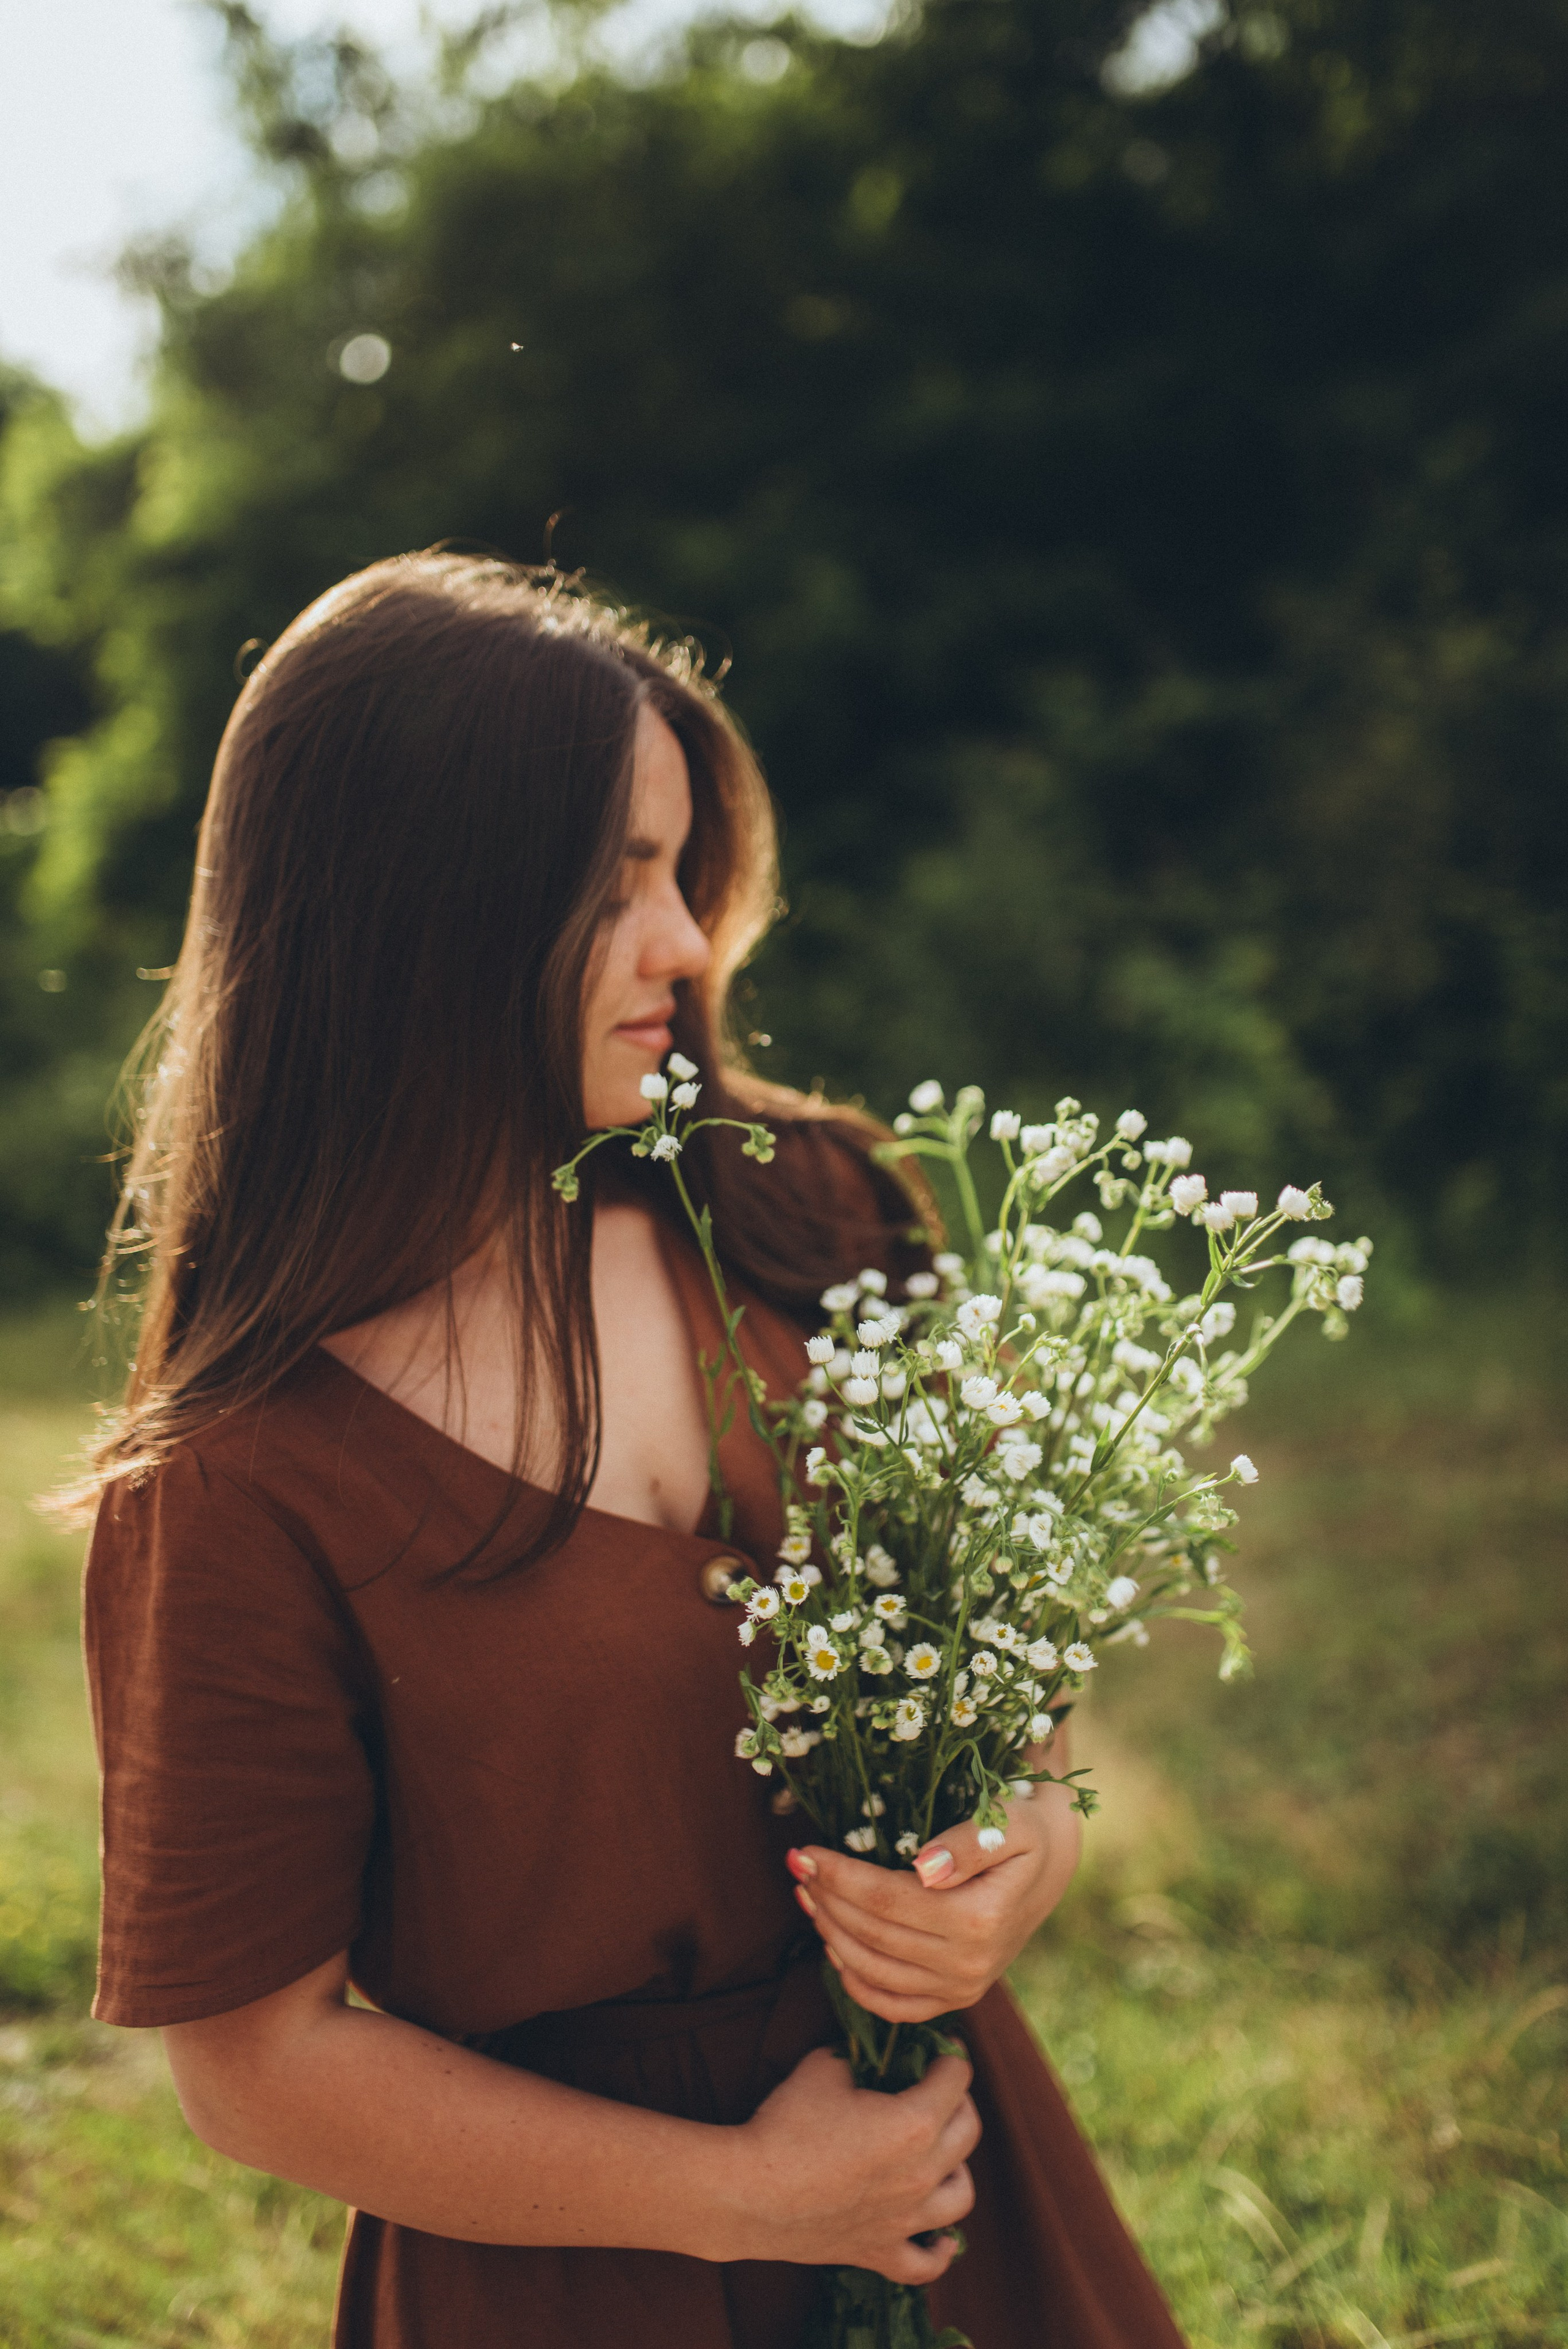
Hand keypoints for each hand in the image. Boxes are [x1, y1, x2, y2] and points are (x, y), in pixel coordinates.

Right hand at [730, 2045, 977, 2280]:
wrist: (749, 2192)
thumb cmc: (786, 2125)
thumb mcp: (824, 2067)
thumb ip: (857, 2057)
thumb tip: (867, 2057)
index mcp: (914, 2124)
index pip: (957, 2080)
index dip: (949, 2057)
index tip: (938, 2050)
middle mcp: (921, 2174)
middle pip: (969, 2131)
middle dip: (958, 2101)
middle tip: (934, 2089)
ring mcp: (905, 2220)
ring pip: (961, 2196)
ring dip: (956, 2167)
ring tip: (936, 2152)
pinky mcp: (881, 2252)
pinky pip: (927, 2263)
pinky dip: (939, 2249)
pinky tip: (938, 2234)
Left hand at [787, 1744, 1082, 2023]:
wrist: (1047, 1869)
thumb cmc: (1021, 1833)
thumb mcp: (1007, 1823)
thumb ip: (968, 1843)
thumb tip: (923, 1868)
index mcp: (980, 1919)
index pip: (887, 1900)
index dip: (840, 1877)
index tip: (804, 1851)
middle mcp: (969, 1965)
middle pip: (873, 1934)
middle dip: (827, 1899)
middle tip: (798, 1867)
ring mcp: (962, 1990)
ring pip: (874, 1970)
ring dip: (831, 1933)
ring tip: (808, 1897)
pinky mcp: (953, 2001)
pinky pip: (892, 2006)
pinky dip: (855, 1982)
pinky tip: (833, 1946)